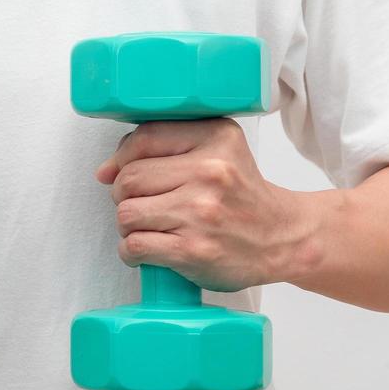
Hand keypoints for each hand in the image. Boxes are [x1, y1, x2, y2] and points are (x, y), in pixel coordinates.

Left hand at [95, 119, 317, 292]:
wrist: (283, 238)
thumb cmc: (243, 197)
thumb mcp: (219, 151)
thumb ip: (167, 147)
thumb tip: (105, 170)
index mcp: (216, 139)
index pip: (145, 137)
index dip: (121, 158)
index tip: (118, 172)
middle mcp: (210, 172)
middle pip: (129, 179)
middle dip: (124, 195)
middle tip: (142, 205)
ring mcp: (201, 212)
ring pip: (126, 213)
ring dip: (127, 226)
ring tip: (147, 228)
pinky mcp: (193, 250)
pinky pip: (134, 246)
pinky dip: (131, 252)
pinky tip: (147, 250)